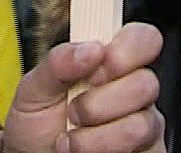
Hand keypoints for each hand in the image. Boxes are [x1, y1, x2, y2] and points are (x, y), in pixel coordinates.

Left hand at [1, 22, 164, 152]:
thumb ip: (56, 62)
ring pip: (141, 123)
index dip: (126, 48)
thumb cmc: (37, 129)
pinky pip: (141, 150)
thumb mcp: (33, 91)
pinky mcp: (146, 152)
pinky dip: (102, 151)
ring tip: (72, 138)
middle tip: (73, 110)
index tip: (98, 62)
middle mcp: (132, 92)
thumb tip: (89, 47)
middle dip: (99, 102)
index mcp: (110, 64)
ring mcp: (142, 124)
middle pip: (146, 82)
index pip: (143, 39)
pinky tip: (85, 151)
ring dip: (96, 136)